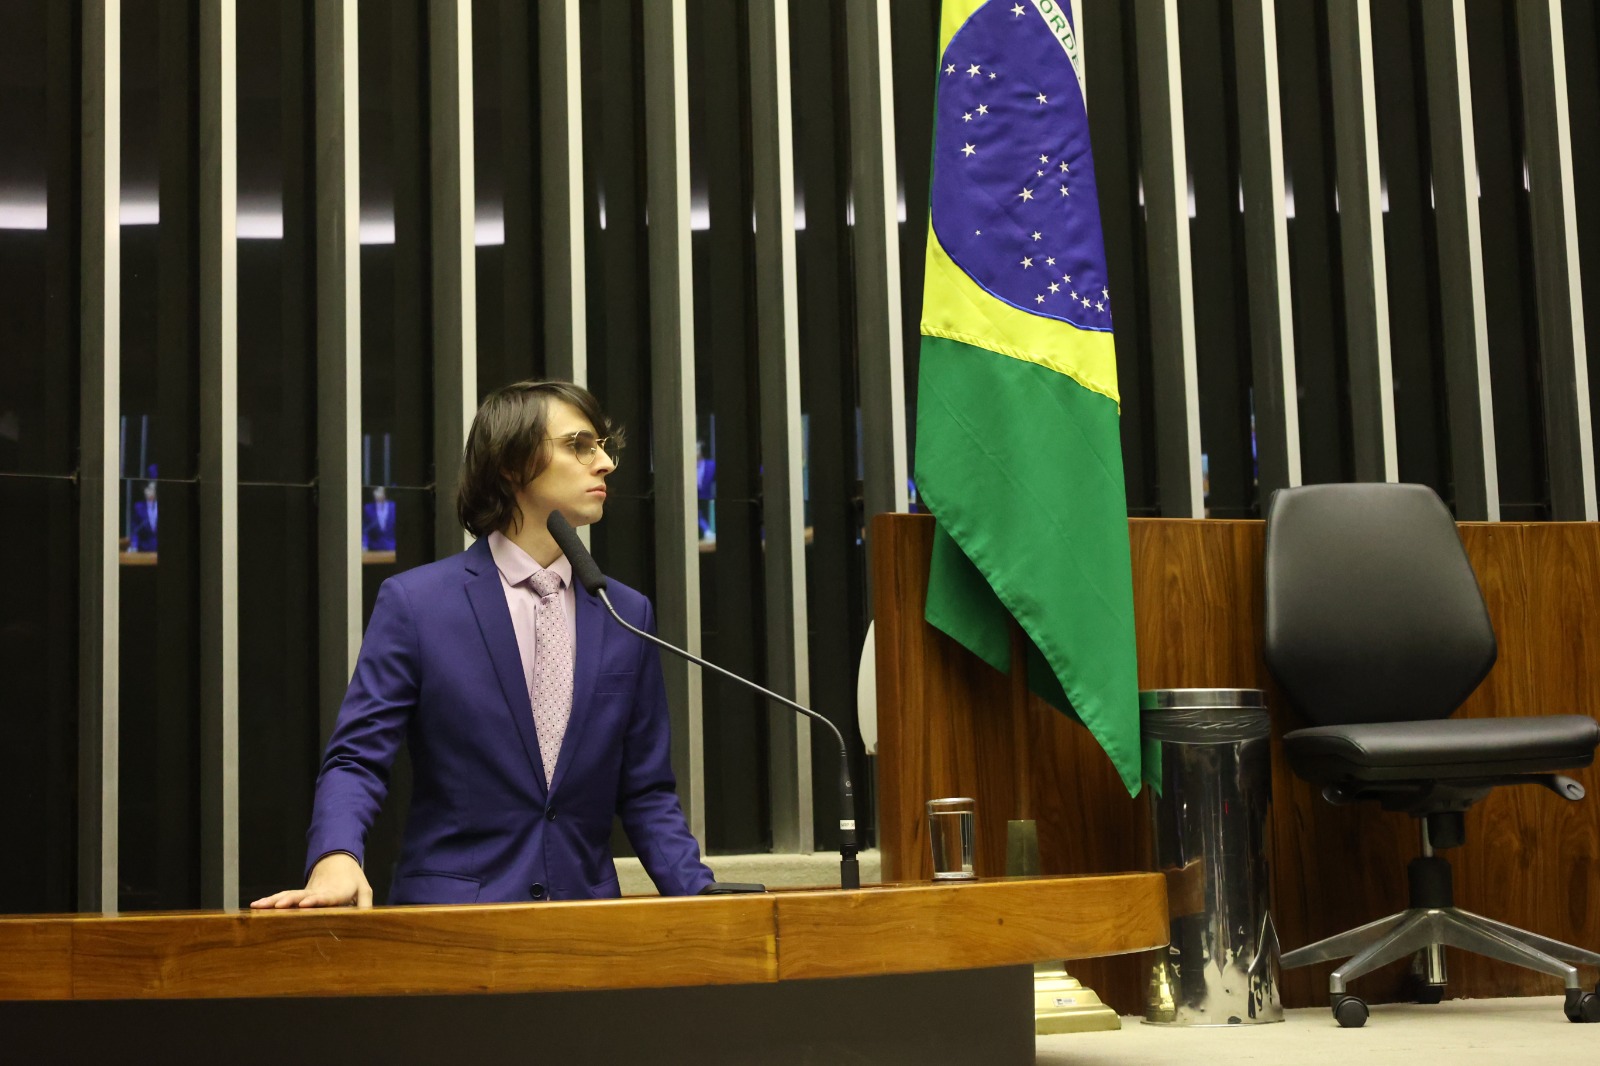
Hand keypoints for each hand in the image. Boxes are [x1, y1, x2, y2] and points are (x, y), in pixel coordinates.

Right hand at [249, 852, 372, 908]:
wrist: (338, 862)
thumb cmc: (352, 880)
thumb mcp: (364, 890)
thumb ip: (365, 906)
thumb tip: (368, 921)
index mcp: (335, 892)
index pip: (326, 896)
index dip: (316, 899)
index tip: (306, 903)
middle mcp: (318, 892)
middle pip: (302, 896)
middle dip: (289, 901)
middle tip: (276, 906)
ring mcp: (306, 892)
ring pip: (289, 895)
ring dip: (274, 901)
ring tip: (259, 906)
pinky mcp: (299, 894)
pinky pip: (284, 897)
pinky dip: (270, 900)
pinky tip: (256, 906)